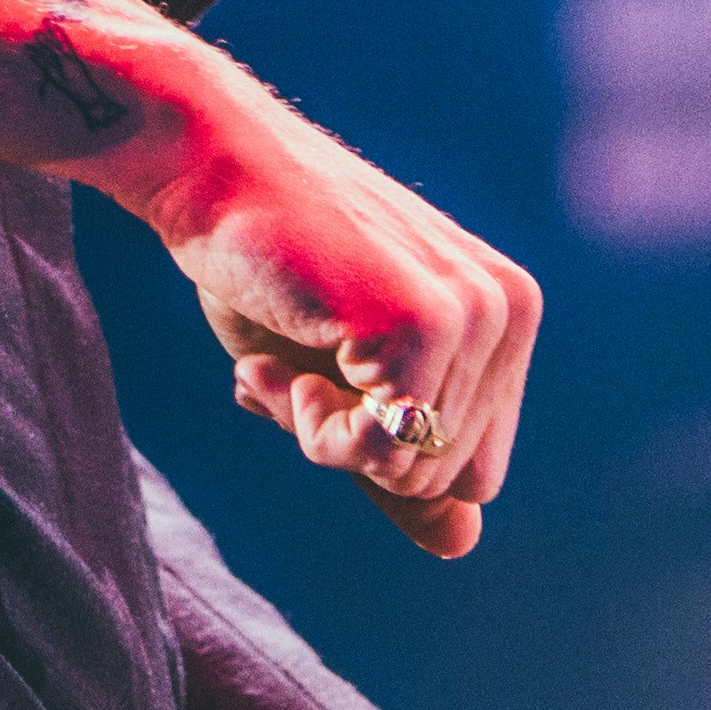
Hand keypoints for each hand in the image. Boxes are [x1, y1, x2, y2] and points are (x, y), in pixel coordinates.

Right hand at [133, 80, 540, 557]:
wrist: (202, 165)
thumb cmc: (262, 264)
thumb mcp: (337, 379)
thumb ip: (399, 455)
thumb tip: (466, 544)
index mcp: (506, 313)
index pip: (472, 465)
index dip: (383, 448)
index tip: (317, 384)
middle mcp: (509, 308)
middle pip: (446, 476)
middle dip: (348, 444)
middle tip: (279, 371)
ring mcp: (474, 313)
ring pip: (413, 472)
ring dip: (317, 433)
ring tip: (271, 360)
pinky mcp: (426, 324)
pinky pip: (383, 450)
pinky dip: (311, 428)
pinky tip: (268, 363)